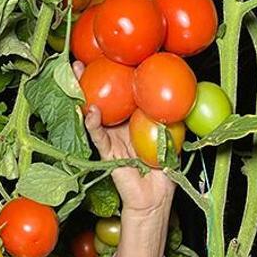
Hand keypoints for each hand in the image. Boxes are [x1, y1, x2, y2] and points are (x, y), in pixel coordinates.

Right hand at [73, 61, 174, 215]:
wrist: (155, 198)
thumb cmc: (165, 170)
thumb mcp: (173, 136)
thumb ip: (171, 117)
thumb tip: (179, 94)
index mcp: (136, 120)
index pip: (125, 93)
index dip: (116, 76)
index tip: (109, 58)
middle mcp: (121, 126)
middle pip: (105, 99)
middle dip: (92, 80)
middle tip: (82, 62)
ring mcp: (112, 138)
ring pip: (95, 112)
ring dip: (84, 94)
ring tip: (77, 77)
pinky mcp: (108, 152)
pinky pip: (98, 136)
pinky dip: (93, 123)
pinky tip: (90, 111)